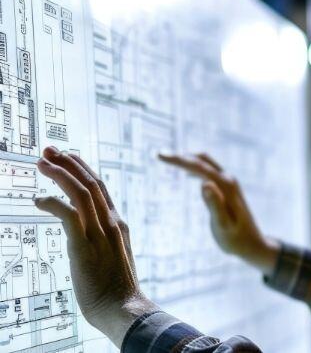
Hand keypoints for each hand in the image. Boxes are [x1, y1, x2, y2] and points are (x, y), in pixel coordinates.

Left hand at [34, 147, 156, 346]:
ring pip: (80, 193)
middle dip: (69, 163)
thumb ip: (104, 243)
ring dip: (59, 174)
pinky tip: (38, 200)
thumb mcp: (113, 258)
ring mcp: (100, 233)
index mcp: (118, 225)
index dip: (83, 169)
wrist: (124, 309)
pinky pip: (68, 215)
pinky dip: (52, 203)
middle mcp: (111, 223)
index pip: (101, 188)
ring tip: (42, 163)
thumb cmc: (117, 291)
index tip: (68, 157)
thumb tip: (88, 238)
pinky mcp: (84, 246)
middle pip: (90, 183)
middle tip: (49, 150)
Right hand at [158, 153, 279, 275]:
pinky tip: (187, 174)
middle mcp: (229, 180)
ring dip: (188, 160)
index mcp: (226, 186)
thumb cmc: (236, 239)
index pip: (199, 167)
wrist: (253, 244)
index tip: (159, 155)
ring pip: (206, 164)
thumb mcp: (222, 225)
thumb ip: (215, 205)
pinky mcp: (228, 190)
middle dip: (181, 156)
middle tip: (160, 155)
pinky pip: (210, 173)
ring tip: (169, 160)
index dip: (179, 160)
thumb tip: (204, 183)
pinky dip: (196, 169)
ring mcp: (230, 184)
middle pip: (203, 160)